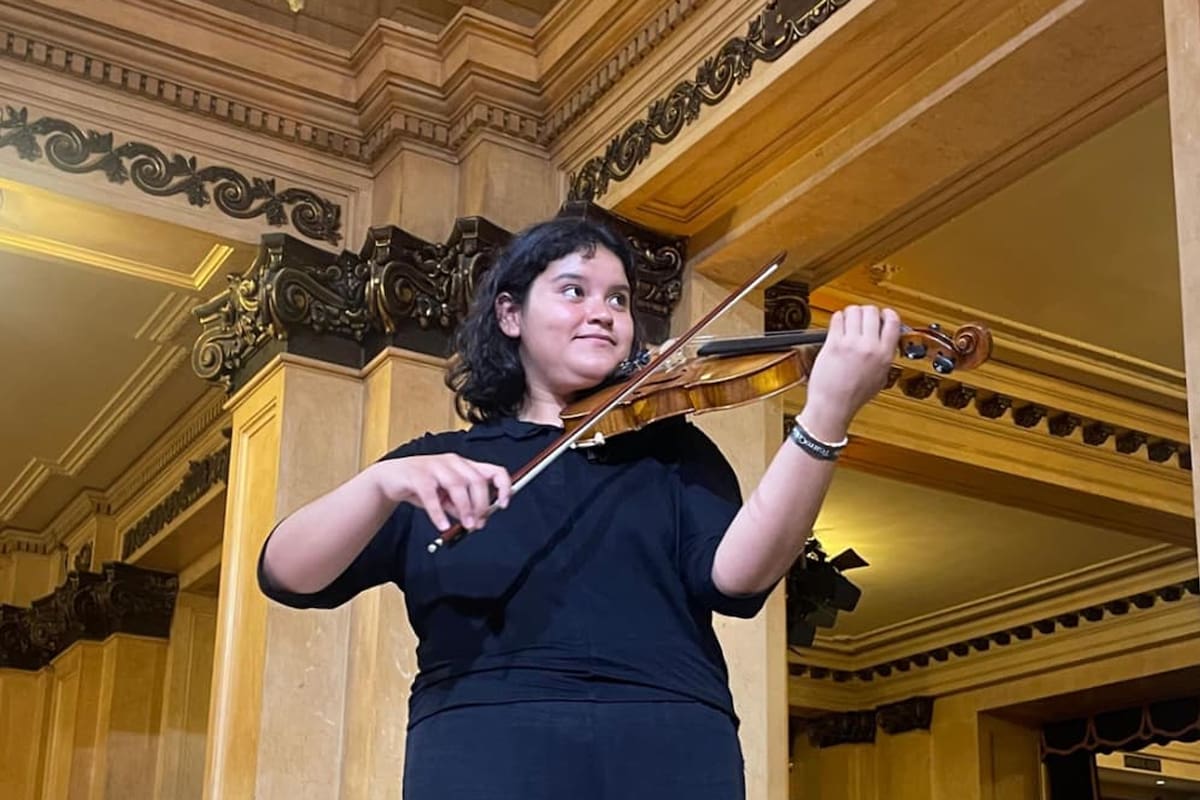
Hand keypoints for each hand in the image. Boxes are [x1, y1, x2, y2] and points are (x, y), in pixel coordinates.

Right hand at [369, 454, 512, 531]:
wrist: (390, 478)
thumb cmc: (421, 485)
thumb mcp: (446, 498)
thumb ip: (461, 506)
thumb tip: (477, 520)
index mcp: (464, 466)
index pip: (493, 470)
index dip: (503, 486)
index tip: (504, 503)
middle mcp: (453, 463)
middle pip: (477, 480)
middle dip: (481, 504)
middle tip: (478, 523)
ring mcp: (435, 467)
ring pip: (458, 485)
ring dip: (465, 508)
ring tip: (466, 526)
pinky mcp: (418, 476)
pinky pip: (431, 496)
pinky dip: (439, 513)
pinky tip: (442, 524)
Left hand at [800, 305, 901, 439]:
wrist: (833, 405)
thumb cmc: (853, 396)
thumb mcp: (880, 378)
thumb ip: (885, 357)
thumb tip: (886, 340)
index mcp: (885, 355)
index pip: (893, 321)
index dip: (887, 314)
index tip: (882, 314)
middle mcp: (869, 347)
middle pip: (872, 311)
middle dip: (867, 312)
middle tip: (862, 319)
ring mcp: (851, 344)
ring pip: (854, 311)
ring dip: (851, 313)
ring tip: (849, 322)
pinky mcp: (833, 343)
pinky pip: (837, 318)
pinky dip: (838, 318)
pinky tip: (838, 326)